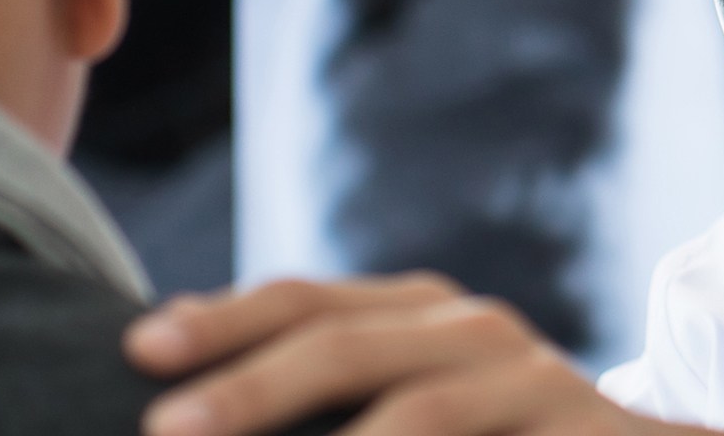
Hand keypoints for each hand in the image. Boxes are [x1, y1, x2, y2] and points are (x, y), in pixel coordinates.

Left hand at [126, 273, 679, 435]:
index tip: (137, 349)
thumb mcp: (411, 404)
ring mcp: (534, 379)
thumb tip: (183, 420)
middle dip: (250, 385)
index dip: (221, 320)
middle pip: (345, 342)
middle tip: (165, 431)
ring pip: (422, 410)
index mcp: (415, 314)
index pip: (304, 300)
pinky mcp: (587, 435)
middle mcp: (472, 330)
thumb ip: (324, 399)